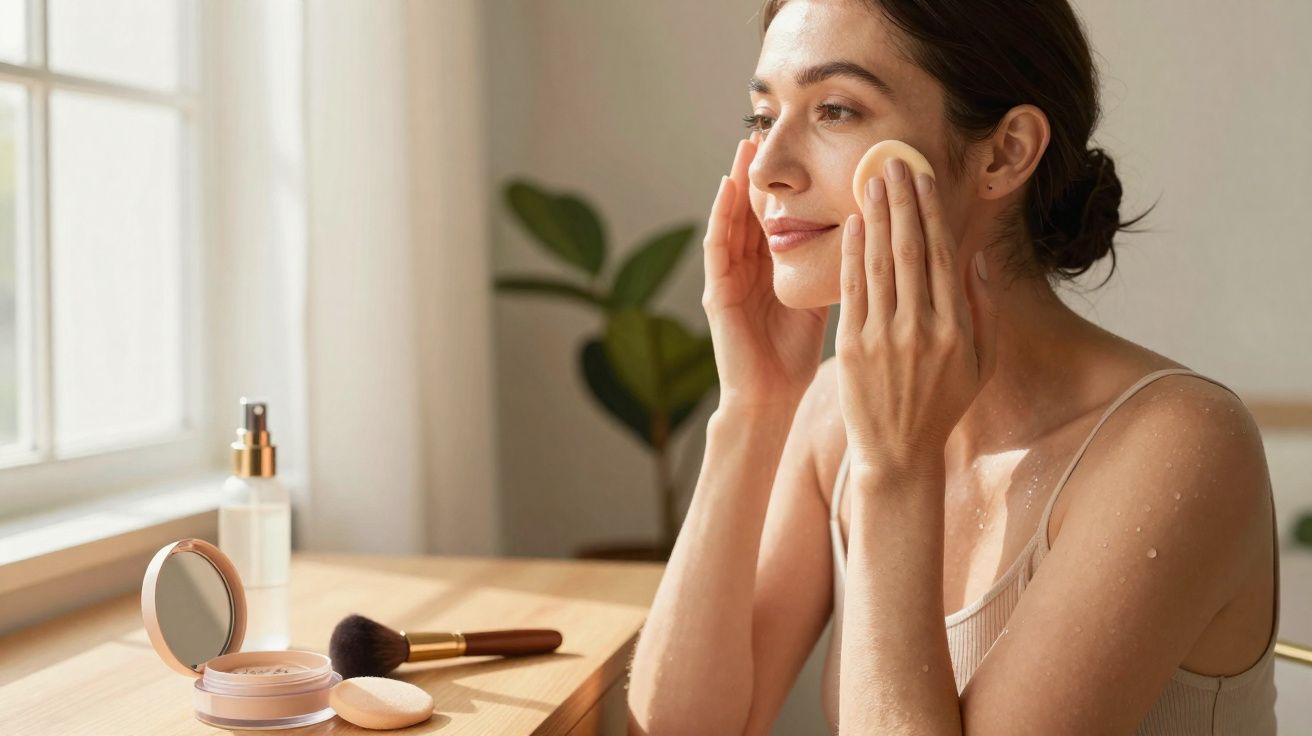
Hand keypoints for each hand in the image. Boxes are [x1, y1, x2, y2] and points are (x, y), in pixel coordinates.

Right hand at [702, 133, 828, 411]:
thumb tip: (874, 235)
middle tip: (768, 125)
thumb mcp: (821, 299)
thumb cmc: (796, 354)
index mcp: (771, 267)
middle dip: (758, 169)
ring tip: (745, 143)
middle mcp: (746, 266)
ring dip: (736, 180)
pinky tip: (727, 187)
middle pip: (751, 207)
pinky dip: (720, 214)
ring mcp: (727, 277)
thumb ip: (836, 268)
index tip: (804, 144)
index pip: (777, 213)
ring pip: (731, 217)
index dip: (786, 180)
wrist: (770, 397)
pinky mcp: (715, 292)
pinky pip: (716, 246)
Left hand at [835, 158, 998, 474]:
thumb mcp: (980, 362)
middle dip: (901, 201)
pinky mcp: (852, 347)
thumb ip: (983, 309)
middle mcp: (921, 329)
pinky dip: (852, 255)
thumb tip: (976, 255)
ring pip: (879, 264)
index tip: (922, 177)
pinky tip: (852, 224)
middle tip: (893, 161)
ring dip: (874, 217)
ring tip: (871, 180)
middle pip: (910, 250)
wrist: (897, 453)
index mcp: (957, 329)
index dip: (930, 212)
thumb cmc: (942, 405)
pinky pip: (853, 290)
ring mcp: (884, 338)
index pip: (941, 256)